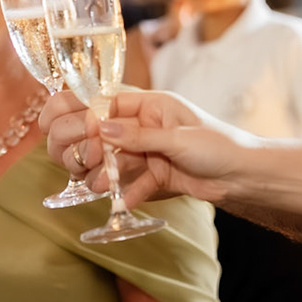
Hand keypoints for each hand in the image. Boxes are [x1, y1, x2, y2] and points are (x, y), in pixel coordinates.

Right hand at [46, 90, 249, 204]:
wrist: (243, 177)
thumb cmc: (218, 145)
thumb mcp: (178, 138)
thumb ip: (138, 136)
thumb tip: (99, 127)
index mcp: (147, 104)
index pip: (99, 101)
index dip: (76, 113)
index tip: (58, 129)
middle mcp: (140, 126)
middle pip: (94, 131)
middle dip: (81, 145)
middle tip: (80, 159)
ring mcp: (143, 152)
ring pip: (106, 159)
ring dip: (98, 172)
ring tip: (99, 183)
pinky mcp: (150, 177)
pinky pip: (127, 184)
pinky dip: (123, 191)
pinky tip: (119, 200)